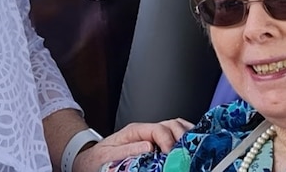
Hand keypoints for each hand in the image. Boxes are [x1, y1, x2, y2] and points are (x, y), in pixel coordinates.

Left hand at [73, 118, 191, 171]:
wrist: (91, 162)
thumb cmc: (98, 160)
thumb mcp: (108, 156)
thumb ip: (127, 150)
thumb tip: (149, 146)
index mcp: (134, 131)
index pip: (157, 129)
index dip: (167, 140)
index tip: (171, 154)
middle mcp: (146, 131)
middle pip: (171, 124)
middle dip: (182, 135)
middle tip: (187, 151)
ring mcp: (152, 136)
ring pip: (176, 127)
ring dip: (186, 135)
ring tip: (194, 147)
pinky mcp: (156, 144)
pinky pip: (174, 135)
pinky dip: (185, 138)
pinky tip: (190, 146)